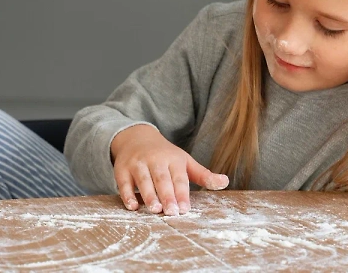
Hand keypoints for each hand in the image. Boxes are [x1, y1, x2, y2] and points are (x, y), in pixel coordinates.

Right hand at [109, 124, 227, 215]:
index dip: (181, 193)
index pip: (179, 177)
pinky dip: (127, 194)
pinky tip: (132, 206)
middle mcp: (154, 160)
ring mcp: (137, 163)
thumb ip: (203, 174)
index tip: (185, 209)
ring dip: (148, 194)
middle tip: (171, 212)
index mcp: (173, 159)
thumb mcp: (184, 161)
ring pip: (143, 179)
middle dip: (166, 195)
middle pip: (161, 178)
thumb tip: (225, 182)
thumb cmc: (164, 155)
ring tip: (155, 209)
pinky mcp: (122, 169)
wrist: (135, 137)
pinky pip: (124, 182)